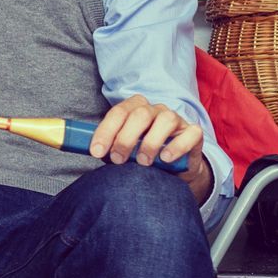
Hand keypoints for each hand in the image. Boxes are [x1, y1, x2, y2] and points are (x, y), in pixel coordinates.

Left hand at [89, 94, 214, 202]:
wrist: (173, 169)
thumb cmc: (142, 156)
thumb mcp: (122, 151)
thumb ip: (107, 147)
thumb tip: (83, 149)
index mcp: (135, 109)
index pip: (118, 112)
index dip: (106, 131)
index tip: (96, 152)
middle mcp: (155, 110)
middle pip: (140, 114)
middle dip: (126, 138)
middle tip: (118, 160)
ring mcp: (176, 119)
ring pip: (165, 120)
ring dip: (151, 142)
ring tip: (143, 162)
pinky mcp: (194, 133)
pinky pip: (190, 133)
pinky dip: (177, 146)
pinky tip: (165, 159)